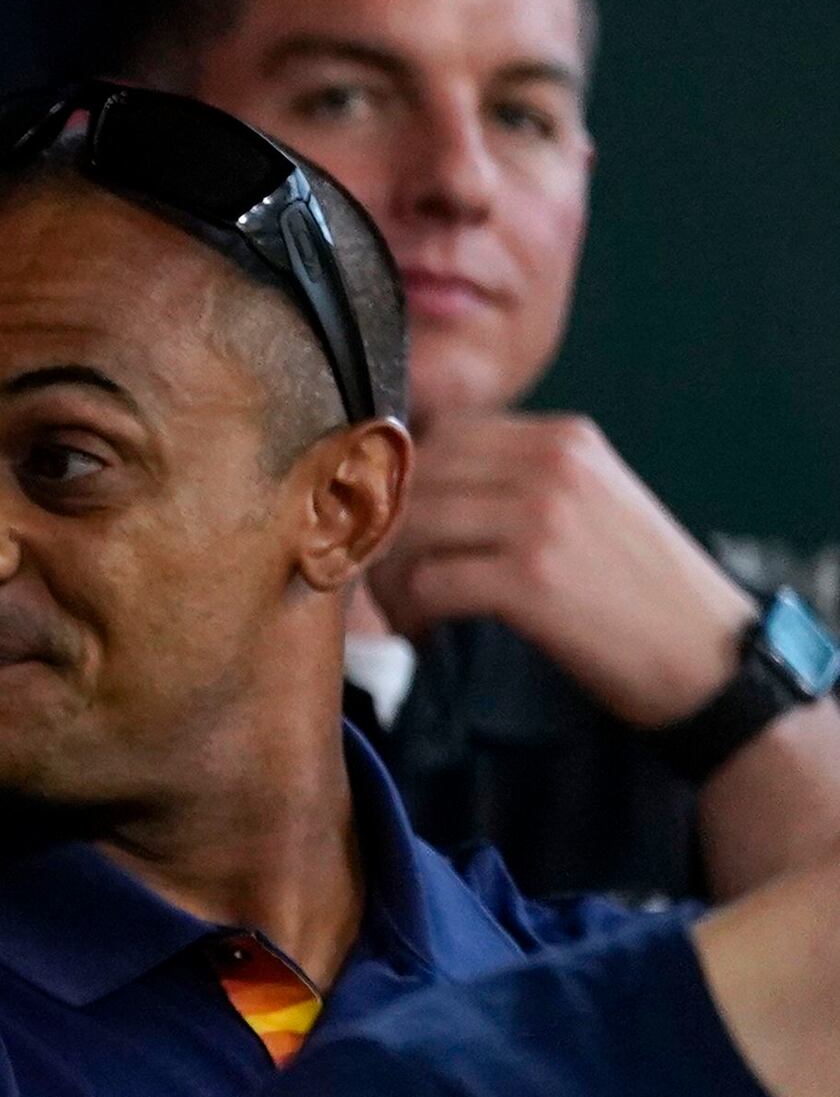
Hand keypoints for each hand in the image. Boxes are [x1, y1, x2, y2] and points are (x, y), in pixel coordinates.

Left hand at [372, 412, 755, 726]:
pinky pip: (427, 583)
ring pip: (409, 528)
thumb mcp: (591, 506)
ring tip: (409, 614)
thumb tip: (412, 488)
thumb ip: (518, 482)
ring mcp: (542, 518)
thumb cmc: (641, 592)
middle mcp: (552, 465)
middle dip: (385, 535)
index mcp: (565, 439)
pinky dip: (412, 614)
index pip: (440, 438)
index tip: (394, 533)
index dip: (401, 488)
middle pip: (415, 480)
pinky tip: (428, 634)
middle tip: (390, 584)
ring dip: (392, 578)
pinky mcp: (531, 578)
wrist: (710, 658)